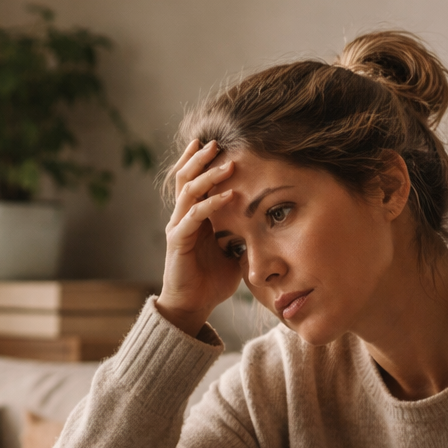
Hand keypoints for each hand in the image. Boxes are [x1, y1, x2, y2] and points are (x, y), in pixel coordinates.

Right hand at [155, 139, 243, 336]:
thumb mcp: (235, 254)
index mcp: (193, 217)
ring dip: (207, 174)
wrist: (193, 307)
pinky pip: (194, 215)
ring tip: (226, 162)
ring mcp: (178, 227)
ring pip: (188, 191)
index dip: (201, 161)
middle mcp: (182, 218)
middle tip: (217, 141)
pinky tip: (229, 194)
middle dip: (201, 158)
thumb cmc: (212, 282)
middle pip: (186, 177)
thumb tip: (269, 225)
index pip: (193, 181)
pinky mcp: (178, 241)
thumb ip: (244, 236)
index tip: (218, 144)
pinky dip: (211, 203)